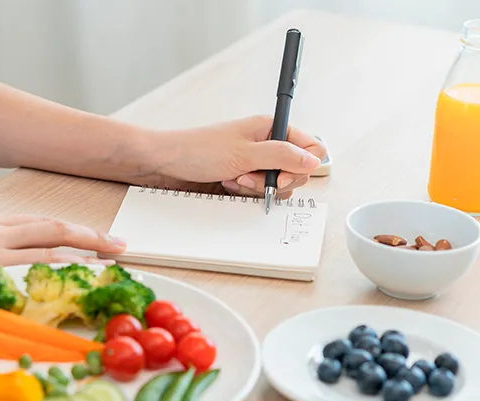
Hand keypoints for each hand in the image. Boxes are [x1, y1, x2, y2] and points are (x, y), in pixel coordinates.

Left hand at [150, 115, 325, 197]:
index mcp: (271, 128)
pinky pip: (258, 192)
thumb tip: (314, 160)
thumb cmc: (198, 149)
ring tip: (233, 179)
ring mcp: (254, 162)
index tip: (280, 175)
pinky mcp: (242, 177)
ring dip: (257, 188)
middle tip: (249, 177)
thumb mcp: (244, 153)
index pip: (310, 147)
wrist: (165, 164)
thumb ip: (282, 156)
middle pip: (295, 170)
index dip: (302, 165)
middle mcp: (266, 144)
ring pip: (276, 184)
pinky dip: (245, 193)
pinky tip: (227, 185)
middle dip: (274, 180)